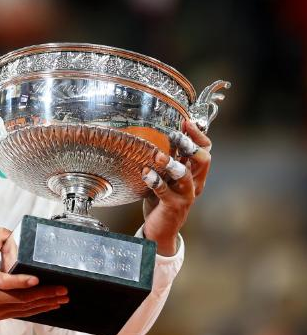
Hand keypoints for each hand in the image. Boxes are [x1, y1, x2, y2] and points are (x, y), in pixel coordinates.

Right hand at [0, 228, 68, 321]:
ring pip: (23, 309)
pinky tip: (45, 307)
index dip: (23, 281)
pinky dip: (34, 310)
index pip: (6, 282)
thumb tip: (11, 232)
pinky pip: (19, 314)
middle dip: (45, 295)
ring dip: (44, 304)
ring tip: (59, 300)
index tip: (37, 279)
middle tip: (62, 291)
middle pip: (21, 299)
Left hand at [141, 120, 211, 255]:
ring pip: (186, 177)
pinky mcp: (173, 206)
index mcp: (195, 174)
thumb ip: (168, 159)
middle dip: (190, 146)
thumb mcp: (167, 177)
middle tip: (175, 136)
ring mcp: (185, 196)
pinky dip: (155, 181)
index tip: (186, 122)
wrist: (161, 230)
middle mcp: (194, 183)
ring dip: (172, 164)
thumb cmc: (162, 199)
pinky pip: (165, 192)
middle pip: (203, 160)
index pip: (206, 150)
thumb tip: (160, 134)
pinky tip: (145, 173)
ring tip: (158, 156)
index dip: (198, 135)